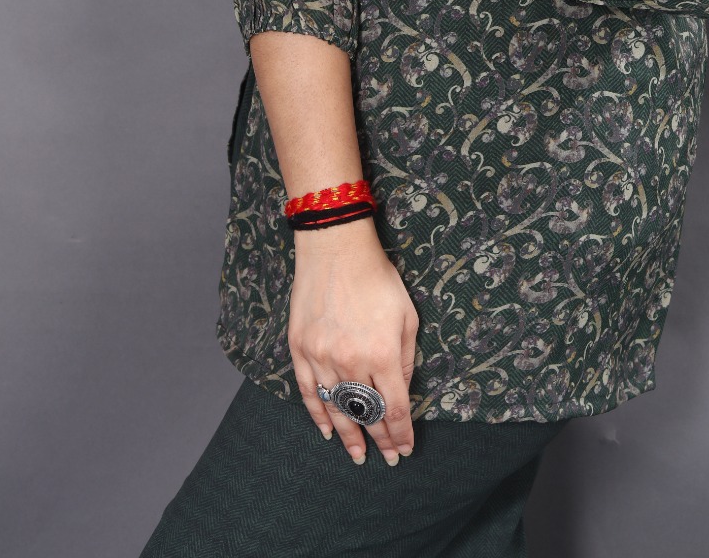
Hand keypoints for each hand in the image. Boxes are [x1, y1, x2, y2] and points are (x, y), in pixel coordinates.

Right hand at [288, 214, 419, 465]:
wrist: (336, 248)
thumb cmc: (377, 278)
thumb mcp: (407, 316)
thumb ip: (406, 358)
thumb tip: (402, 391)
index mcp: (382, 354)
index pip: (395, 409)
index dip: (401, 434)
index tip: (405, 449)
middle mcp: (351, 362)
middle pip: (367, 414)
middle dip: (380, 440)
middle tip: (387, 460)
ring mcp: (322, 357)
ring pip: (338, 409)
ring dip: (350, 436)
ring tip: (359, 455)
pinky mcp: (301, 349)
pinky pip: (310, 393)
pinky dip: (319, 416)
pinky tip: (327, 432)